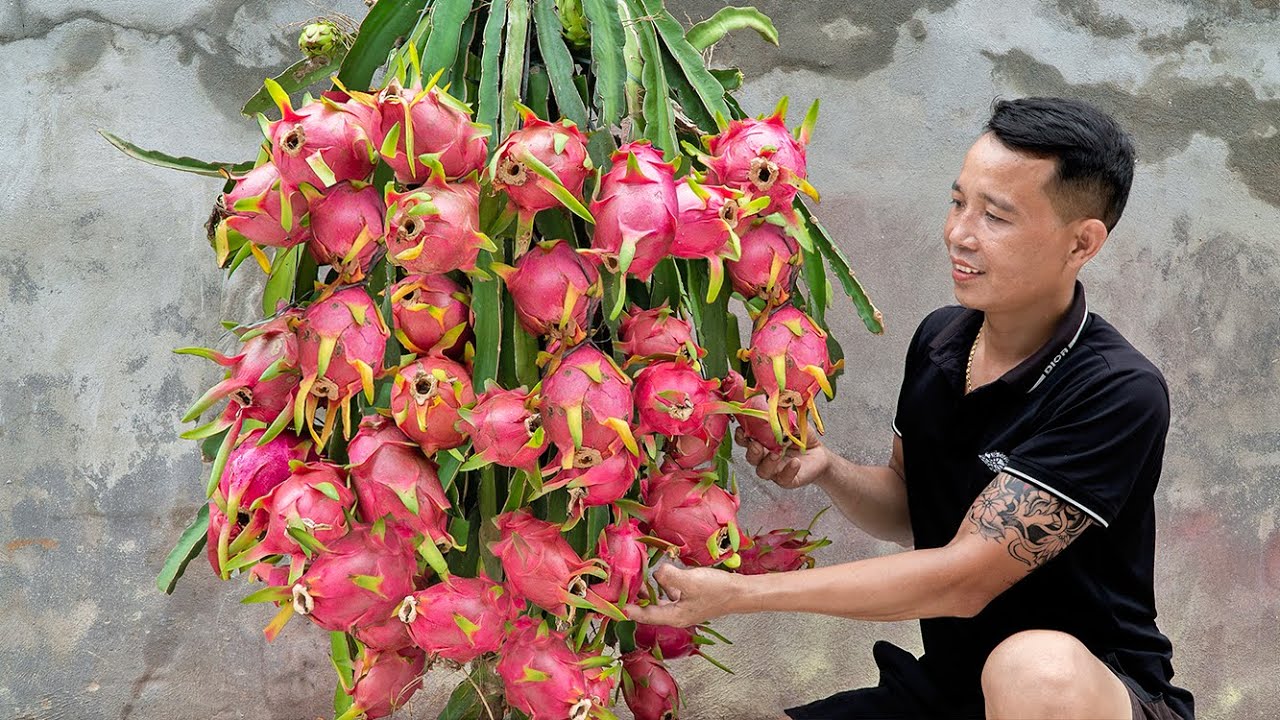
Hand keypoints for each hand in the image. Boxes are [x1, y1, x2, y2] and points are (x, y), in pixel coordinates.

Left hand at [623, 562, 739, 626]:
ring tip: (636, 575)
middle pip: (648, 608)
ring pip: (658, 598)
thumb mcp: (690, 582)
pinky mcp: (689, 597)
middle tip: (619, 587)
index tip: (610, 607)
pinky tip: (662, 570)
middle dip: (634, 598)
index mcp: (673, 616)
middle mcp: (675, 614)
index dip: (626, 610)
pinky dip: (662, 582)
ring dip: (648, 588)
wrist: (740, 592)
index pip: (643, 615)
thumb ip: (669, 577)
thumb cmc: (717, 590)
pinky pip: (669, 591)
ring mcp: (683, 606)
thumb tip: (656, 572)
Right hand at [734, 427, 830, 489]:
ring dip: (767, 462)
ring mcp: (775, 471)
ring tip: (777, 454)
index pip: (746, 441)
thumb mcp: (795, 424)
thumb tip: (775, 408)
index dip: (741, 437)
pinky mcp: (787, 480)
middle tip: (756, 445)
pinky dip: (788, 471)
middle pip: (751, 457)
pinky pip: (783, 479)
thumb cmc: (803, 438)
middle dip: (752, 451)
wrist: (819, 454)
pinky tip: (795, 463)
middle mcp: (765, 457)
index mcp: (762, 442)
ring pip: (763, 471)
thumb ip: (784, 418)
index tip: (741, 429)